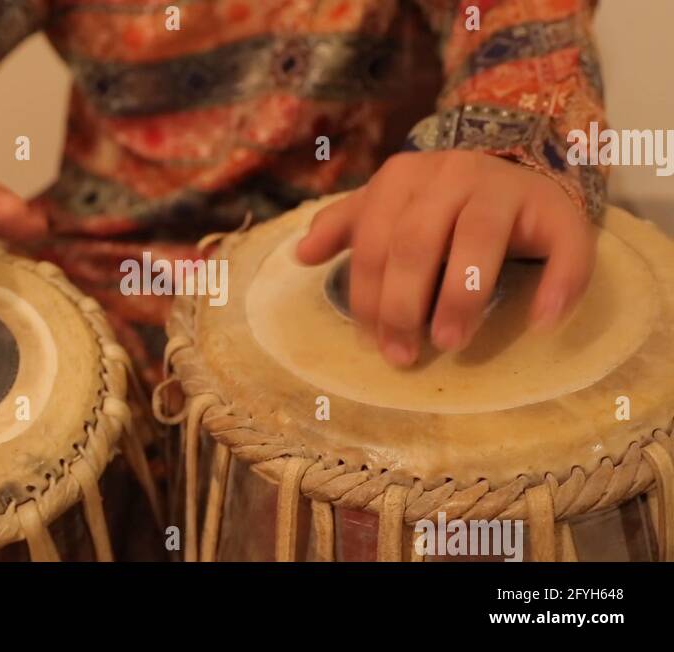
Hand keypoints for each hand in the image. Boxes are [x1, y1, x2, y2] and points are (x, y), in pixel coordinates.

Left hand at [296, 151, 594, 366]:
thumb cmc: (439, 206)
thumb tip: (301, 254)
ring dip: (462, 295)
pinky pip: (564, 246)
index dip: (368, 296)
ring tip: (450, 341)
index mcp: (404, 177)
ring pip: (479, 240)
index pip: (374, 242)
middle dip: (403, 304)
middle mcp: (453, 173)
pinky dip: (557, 285)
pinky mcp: (559, 209)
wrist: (517, 173)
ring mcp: (507, 187)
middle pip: (418, 242)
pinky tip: (540, 321)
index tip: (371, 343)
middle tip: (403, 355)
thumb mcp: (388, 208)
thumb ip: (347, 227)